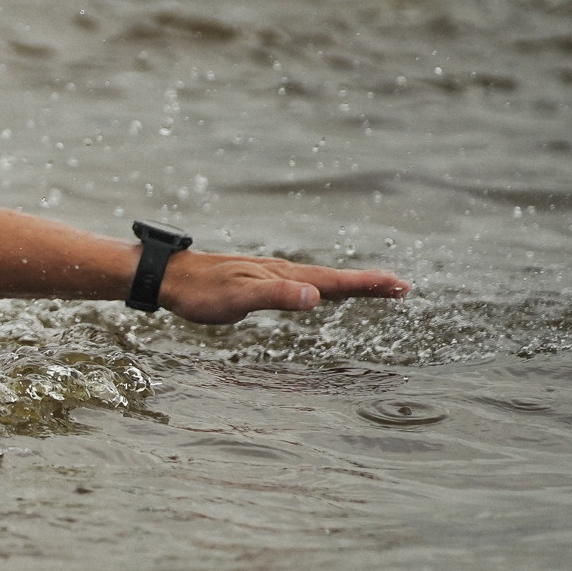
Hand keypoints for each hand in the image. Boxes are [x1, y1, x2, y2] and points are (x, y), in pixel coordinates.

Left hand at [160, 253, 408, 324]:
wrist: (168, 276)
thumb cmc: (200, 291)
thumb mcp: (238, 298)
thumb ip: (276, 297)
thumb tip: (316, 297)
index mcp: (284, 276)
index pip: (335, 281)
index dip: (367, 285)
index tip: (399, 286)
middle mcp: (282, 272)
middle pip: (334, 278)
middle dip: (369, 283)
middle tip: (403, 287)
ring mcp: (271, 276)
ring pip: (320, 280)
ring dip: (350, 285)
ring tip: (375, 288)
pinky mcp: (259, 283)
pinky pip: (302, 285)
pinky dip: (323, 288)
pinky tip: (321, 292)